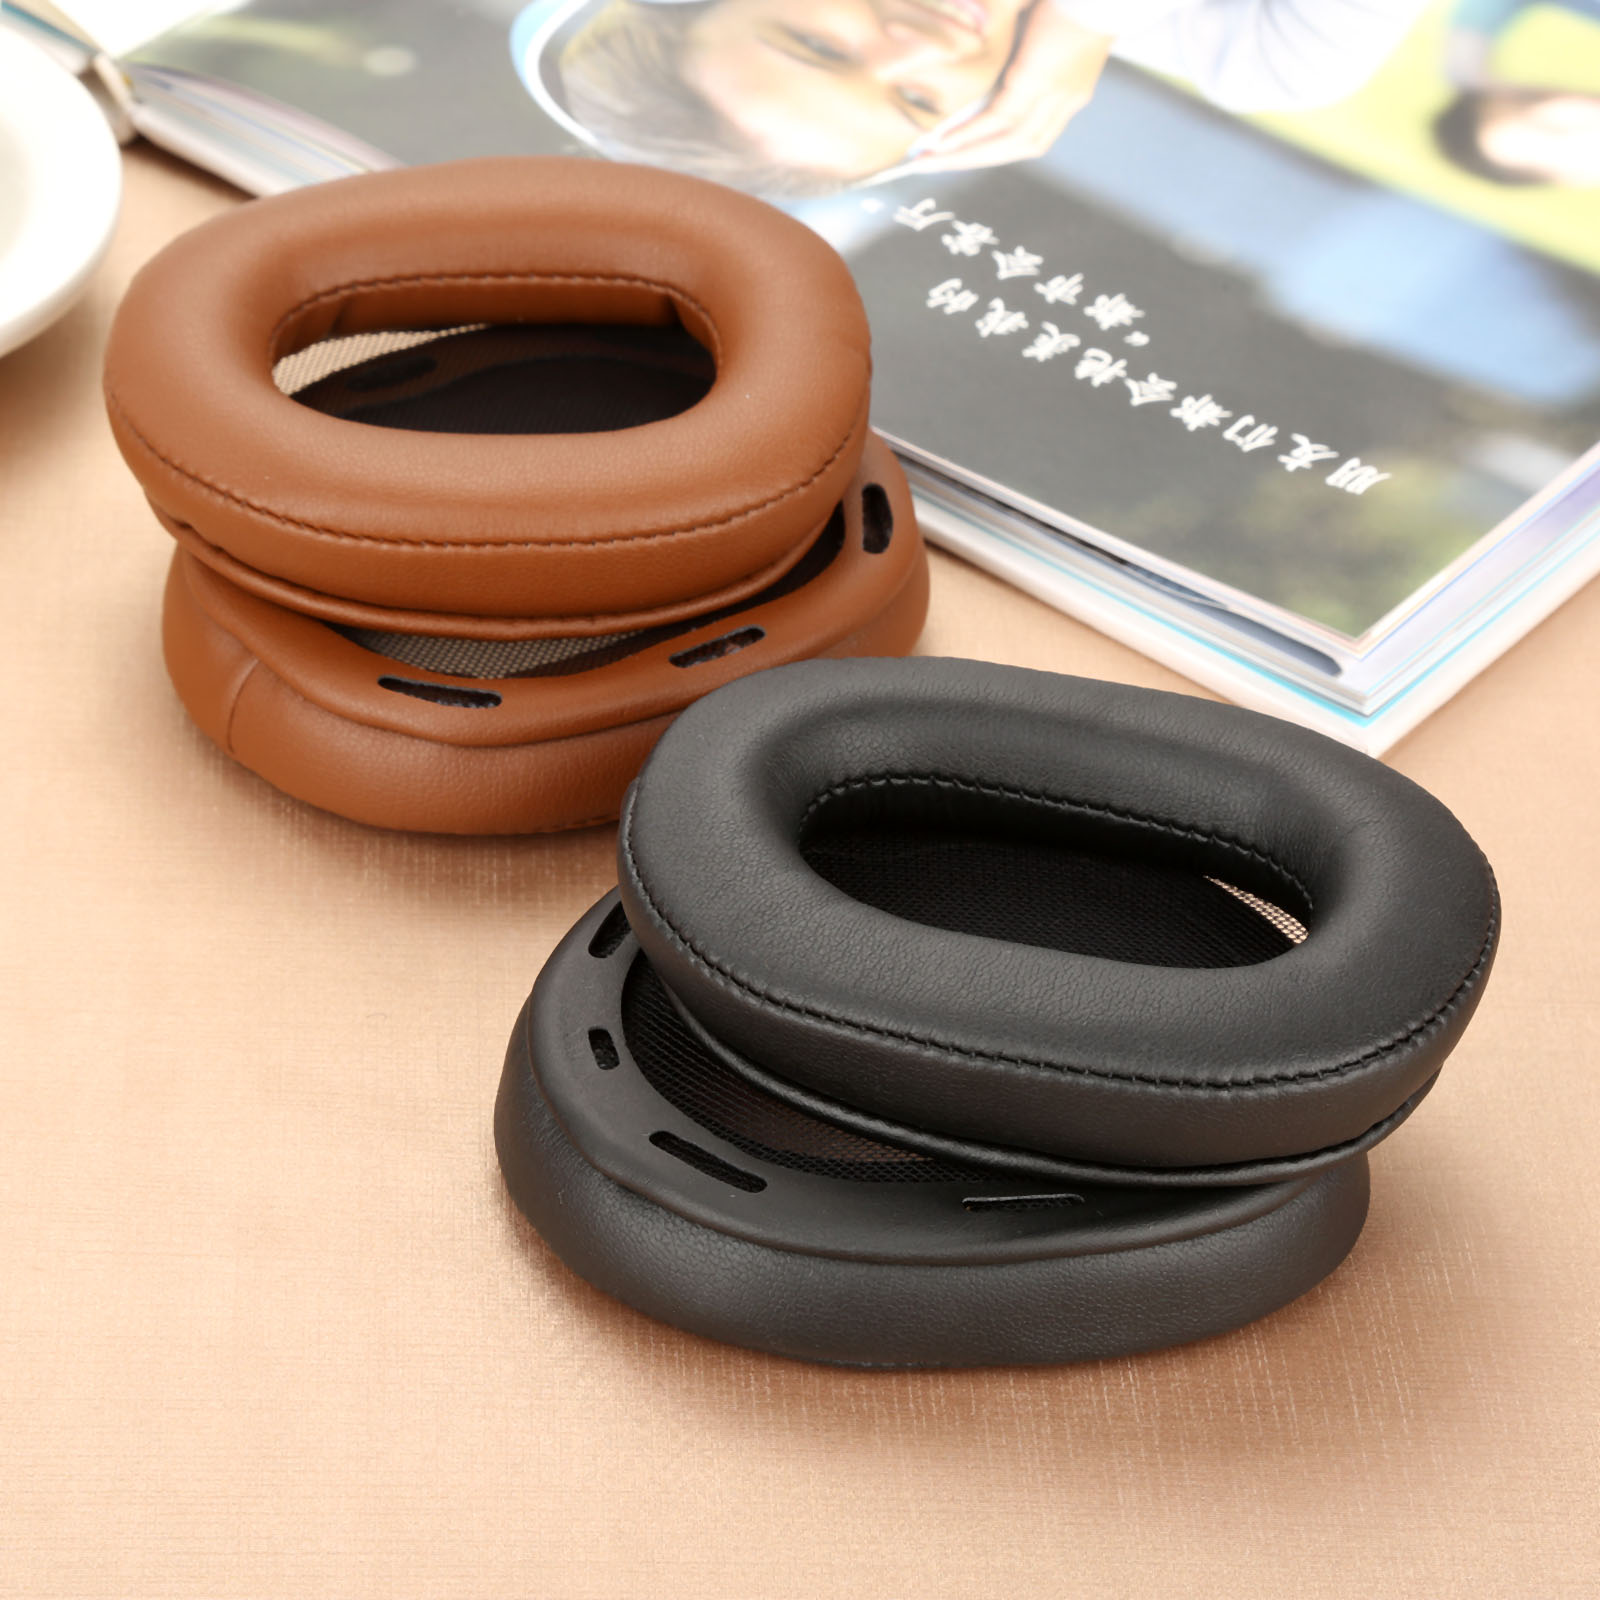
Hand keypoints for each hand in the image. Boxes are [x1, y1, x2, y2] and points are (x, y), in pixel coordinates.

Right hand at [907, 6, 1112, 172]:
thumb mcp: (1051, 33)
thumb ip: (1029, 54)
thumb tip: (992, 56)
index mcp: (1071, 94)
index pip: (1028, 135)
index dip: (993, 149)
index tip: (961, 154)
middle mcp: (1064, 103)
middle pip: (1014, 148)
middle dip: (970, 161)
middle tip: (932, 166)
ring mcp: (1052, 95)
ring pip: (1004, 142)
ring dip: (963, 156)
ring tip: (930, 160)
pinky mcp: (1037, 81)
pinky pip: (997, 119)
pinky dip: (968, 134)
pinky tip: (942, 143)